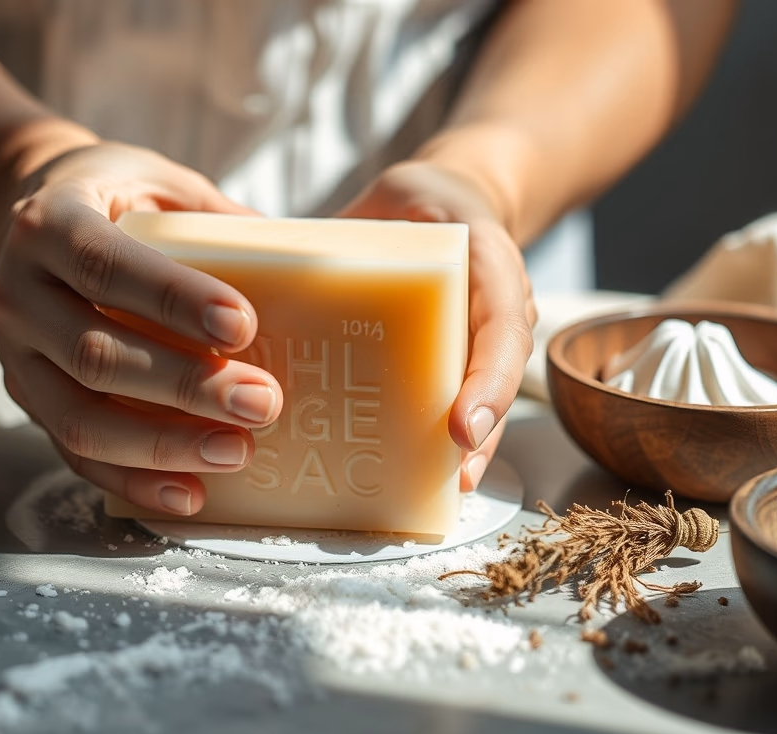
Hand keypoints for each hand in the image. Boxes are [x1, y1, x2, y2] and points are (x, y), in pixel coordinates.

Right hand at [0, 143, 282, 514]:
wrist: (29, 223)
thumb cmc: (116, 197)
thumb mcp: (161, 183)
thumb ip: (219, 219)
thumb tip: (307, 267)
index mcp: (48, 224)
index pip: (105, 266)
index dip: (172, 300)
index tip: (241, 326)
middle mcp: (17, 292)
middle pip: (95, 355)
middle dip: (184, 386)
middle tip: (263, 403)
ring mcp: (15, 356)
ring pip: (80, 418)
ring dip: (162, 445)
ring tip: (238, 451)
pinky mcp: (26, 399)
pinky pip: (75, 454)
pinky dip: (134, 481)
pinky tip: (191, 494)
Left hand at [338, 160, 536, 490]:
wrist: (445, 205)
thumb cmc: (422, 208)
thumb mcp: (404, 198)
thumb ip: (357, 229)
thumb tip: (274, 268)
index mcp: (491, 270)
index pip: (502, 328)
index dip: (487, 381)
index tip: (462, 427)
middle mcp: (493, 315)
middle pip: (498, 382)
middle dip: (482, 435)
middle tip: (456, 479)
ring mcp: (480, 343)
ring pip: (483, 401)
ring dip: (463, 451)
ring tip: (438, 494)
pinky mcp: (454, 360)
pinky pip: (451, 401)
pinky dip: (433, 440)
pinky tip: (396, 471)